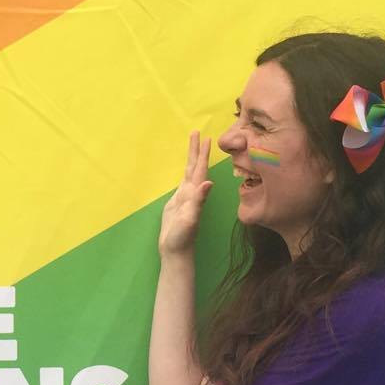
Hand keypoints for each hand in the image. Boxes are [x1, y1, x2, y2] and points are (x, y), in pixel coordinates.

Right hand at [158, 131, 212, 256]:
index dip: (202, 154)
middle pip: (194, 167)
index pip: (199, 169)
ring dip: (191, 159)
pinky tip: (186, 170)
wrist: (176, 251)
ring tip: (192, 145)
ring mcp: (185, 198)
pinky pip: (183, 182)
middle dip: (196, 150)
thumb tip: (208, 182)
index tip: (206, 137)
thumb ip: (198, 201)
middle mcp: (192, 193)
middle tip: (196, 132)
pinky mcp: (177, 203)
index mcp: (194, 194)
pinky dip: (185, 172)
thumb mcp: (190, 219)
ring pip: (189, 173)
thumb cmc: (182, 237)